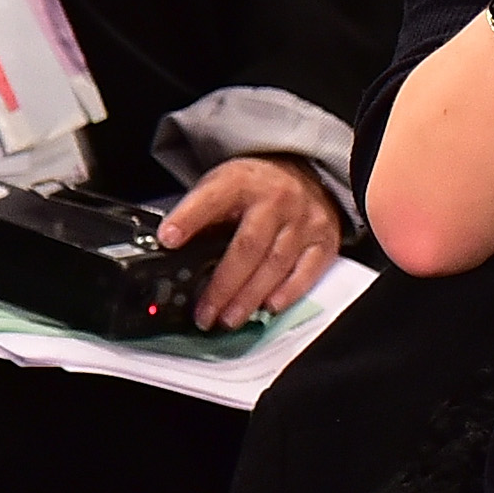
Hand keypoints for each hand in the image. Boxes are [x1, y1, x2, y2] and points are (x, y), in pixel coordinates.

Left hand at [160, 156, 341, 330]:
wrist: (302, 173)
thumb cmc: (254, 188)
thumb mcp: (220, 186)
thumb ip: (200, 216)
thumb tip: (171, 251)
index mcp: (242, 182)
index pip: (212, 199)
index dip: (188, 219)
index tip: (168, 239)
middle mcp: (277, 200)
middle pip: (248, 247)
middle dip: (224, 285)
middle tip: (205, 314)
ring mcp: (305, 219)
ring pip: (277, 264)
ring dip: (251, 297)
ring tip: (229, 319)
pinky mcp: (325, 238)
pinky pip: (309, 269)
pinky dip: (289, 292)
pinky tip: (270, 307)